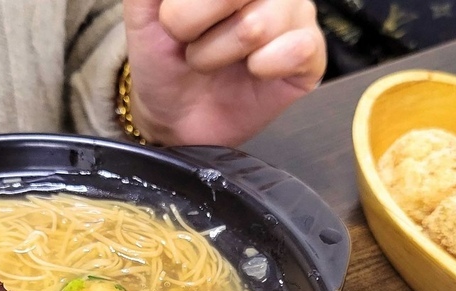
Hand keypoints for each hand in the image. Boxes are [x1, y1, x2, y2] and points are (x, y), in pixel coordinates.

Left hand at [123, 0, 325, 146]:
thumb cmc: (165, 59)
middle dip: (195, 25)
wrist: (175, 116)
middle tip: (191, 41)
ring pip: (258, 25)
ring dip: (219, 54)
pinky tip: (253, 72)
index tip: (172, 20)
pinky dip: (263, 67)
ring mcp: (294, 12)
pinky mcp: (311, 51)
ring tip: (214, 62)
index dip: (184, 8)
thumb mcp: (144, 10)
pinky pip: (297, 50)